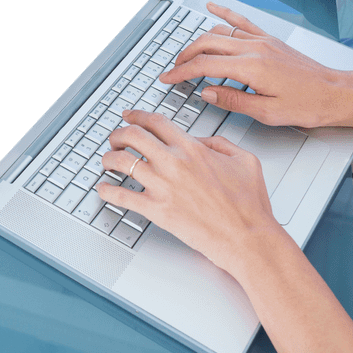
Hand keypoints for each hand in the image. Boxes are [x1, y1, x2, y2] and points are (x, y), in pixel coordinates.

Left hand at [98, 109, 282, 276]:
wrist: (248, 237)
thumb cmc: (249, 205)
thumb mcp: (244, 160)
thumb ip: (219, 144)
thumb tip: (201, 140)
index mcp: (192, 148)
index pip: (156, 122)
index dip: (137, 116)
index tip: (129, 116)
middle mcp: (174, 163)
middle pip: (132, 136)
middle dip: (118, 134)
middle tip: (114, 138)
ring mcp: (163, 186)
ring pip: (122, 162)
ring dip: (109, 159)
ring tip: (107, 161)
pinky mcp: (157, 210)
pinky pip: (123, 197)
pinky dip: (108, 191)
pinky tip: (103, 190)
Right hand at [161, 2, 349, 129]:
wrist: (334, 92)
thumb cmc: (307, 104)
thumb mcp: (266, 113)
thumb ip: (232, 100)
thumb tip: (206, 92)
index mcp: (251, 68)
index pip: (204, 66)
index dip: (181, 72)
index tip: (169, 79)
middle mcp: (254, 48)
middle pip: (206, 45)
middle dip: (184, 56)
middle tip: (173, 69)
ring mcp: (262, 40)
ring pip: (220, 32)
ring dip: (198, 41)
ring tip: (186, 54)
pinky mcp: (269, 39)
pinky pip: (241, 21)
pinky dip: (224, 13)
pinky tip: (212, 7)